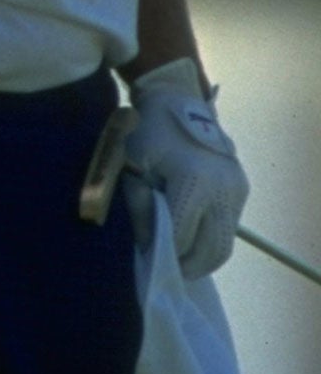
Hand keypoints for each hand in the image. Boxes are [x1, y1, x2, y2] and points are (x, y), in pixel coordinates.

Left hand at [123, 57, 247, 277]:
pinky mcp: (240, 188)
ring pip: (225, 243)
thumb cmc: (147, 131)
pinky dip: (211, 239)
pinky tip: (191, 241)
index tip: (146, 261)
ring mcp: (236, 189)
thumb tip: (147, 244)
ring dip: (204, 258)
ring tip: (180, 263)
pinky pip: (228, 226)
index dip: (163, 252)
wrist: (176, 100)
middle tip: (167, 273)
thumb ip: (139, 206)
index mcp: (193, 181)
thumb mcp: (132, 165)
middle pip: (210, 248)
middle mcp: (222, 189)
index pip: (180, 235)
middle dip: (188, 266)